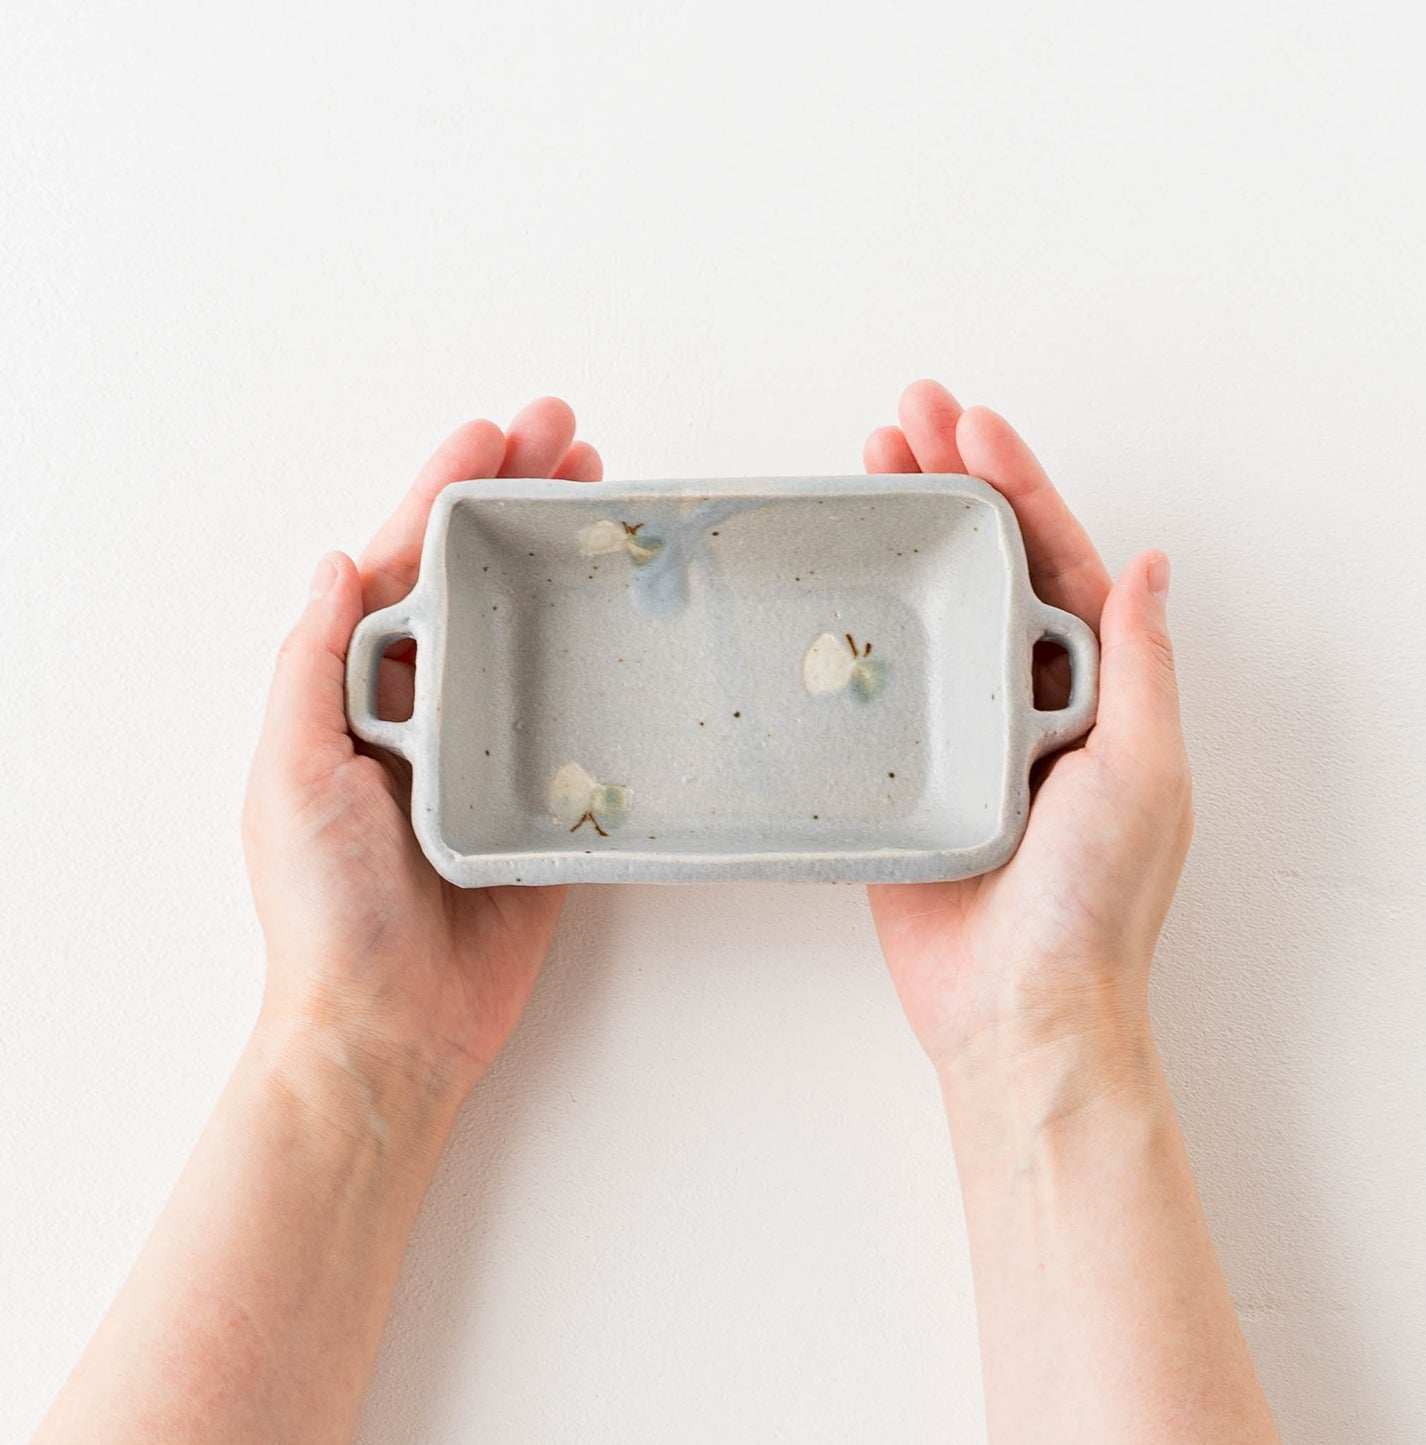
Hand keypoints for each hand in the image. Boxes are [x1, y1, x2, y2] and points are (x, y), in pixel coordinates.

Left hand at [242, 399, 602, 1104]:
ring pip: (532, 631)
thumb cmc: (327, 908)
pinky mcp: (542, 795)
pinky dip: (602, 660)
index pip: (402, 567)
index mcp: (357, 691)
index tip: (493, 432)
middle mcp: (427, 707)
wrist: (392, 1025)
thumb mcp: (290, 773)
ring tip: (607, 499)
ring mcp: (490, 748)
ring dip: (564, 562)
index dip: (441, 492)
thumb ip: (311, 667)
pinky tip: (633, 617)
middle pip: (476, 580)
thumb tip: (335, 562)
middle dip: (517, 503)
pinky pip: (576, 716)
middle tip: (574, 441)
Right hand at [863, 381, 1191, 1081]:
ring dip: (901, 537)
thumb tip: (1151, 564)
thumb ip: (1138, 664)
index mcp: (1092, 687)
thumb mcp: (1139, 770)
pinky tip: (829, 581)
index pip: (1056, 558)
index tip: (972, 425)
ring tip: (865, 467)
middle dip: (949, 486)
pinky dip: (856, 627)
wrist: (1017, 1010)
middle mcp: (1026, 697)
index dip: (1019, 485)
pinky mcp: (907, 770)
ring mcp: (962, 730)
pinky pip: (880, 684)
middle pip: (985, 565)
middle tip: (902, 418)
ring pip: (928, 608)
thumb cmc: (1092, 904)